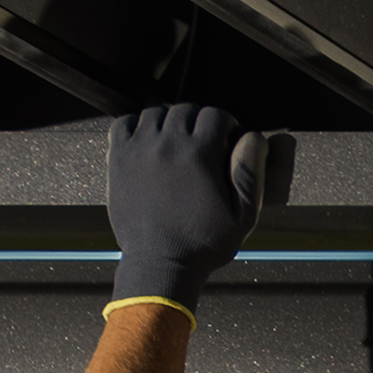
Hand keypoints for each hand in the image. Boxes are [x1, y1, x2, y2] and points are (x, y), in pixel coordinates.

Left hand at [102, 102, 256, 313]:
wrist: (160, 262)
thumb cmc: (205, 244)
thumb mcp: (243, 215)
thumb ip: (250, 173)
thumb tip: (254, 137)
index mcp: (200, 155)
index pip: (215, 115)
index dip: (227, 124)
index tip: (228, 139)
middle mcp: (167, 143)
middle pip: (186, 109)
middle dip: (200, 121)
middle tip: (205, 142)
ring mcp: (139, 148)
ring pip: (156, 112)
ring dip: (170, 120)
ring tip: (177, 141)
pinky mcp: (118, 157)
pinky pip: (124, 122)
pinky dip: (138, 125)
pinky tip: (150, 141)